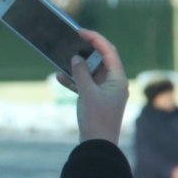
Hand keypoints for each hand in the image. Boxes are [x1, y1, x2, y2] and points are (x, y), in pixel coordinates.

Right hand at [56, 29, 127, 144]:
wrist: (98, 145)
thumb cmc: (97, 120)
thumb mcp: (87, 93)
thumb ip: (81, 73)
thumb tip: (76, 58)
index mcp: (118, 79)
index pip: (109, 52)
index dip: (96, 39)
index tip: (80, 31)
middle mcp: (114, 83)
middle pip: (101, 60)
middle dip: (86, 51)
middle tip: (72, 41)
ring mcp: (105, 92)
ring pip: (91, 72)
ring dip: (77, 66)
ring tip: (63, 58)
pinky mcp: (96, 99)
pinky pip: (84, 85)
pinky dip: (74, 80)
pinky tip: (59, 77)